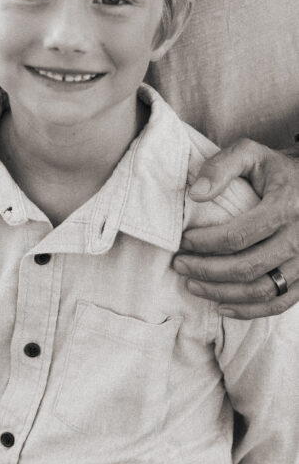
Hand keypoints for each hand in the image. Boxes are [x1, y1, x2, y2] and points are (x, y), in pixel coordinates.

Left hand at [173, 139, 298, 318]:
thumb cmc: (276, 168)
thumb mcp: (251, 153)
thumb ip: (221, 167)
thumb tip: (196, 193)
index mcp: (284, 208)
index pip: (238, 236)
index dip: (205, 243)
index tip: (182, 242)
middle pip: (247, 267)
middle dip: (206, 270)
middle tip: (179, 265)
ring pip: (261, 290)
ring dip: (222, 293)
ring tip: (192, 285)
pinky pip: (280, 303)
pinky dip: (250, 311)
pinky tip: (222, 306)